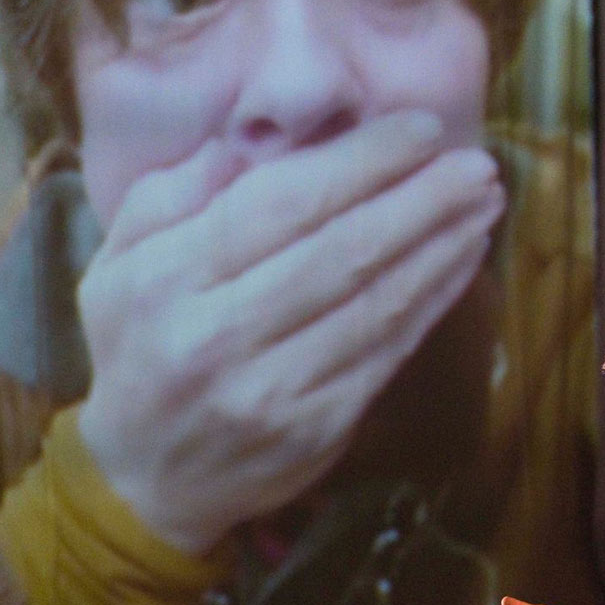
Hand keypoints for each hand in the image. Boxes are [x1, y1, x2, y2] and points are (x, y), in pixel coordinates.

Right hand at [75, 111, 503, 552]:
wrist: (146, 476)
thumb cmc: (140, 346)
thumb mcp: (119, 264)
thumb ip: (171, 195)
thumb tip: (243, 145)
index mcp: (166, 279)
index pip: (277, 204)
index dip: (360, 161)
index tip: (422, 128)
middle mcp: (215, 335)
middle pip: (340, 250)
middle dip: (420, 198)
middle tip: (477, 161)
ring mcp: (271, 388)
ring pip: (375, 302)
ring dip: (442, 245)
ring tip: (485, 201)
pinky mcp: (318, 428)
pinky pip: (389, 350)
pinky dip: (434, 298)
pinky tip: (465, 258)